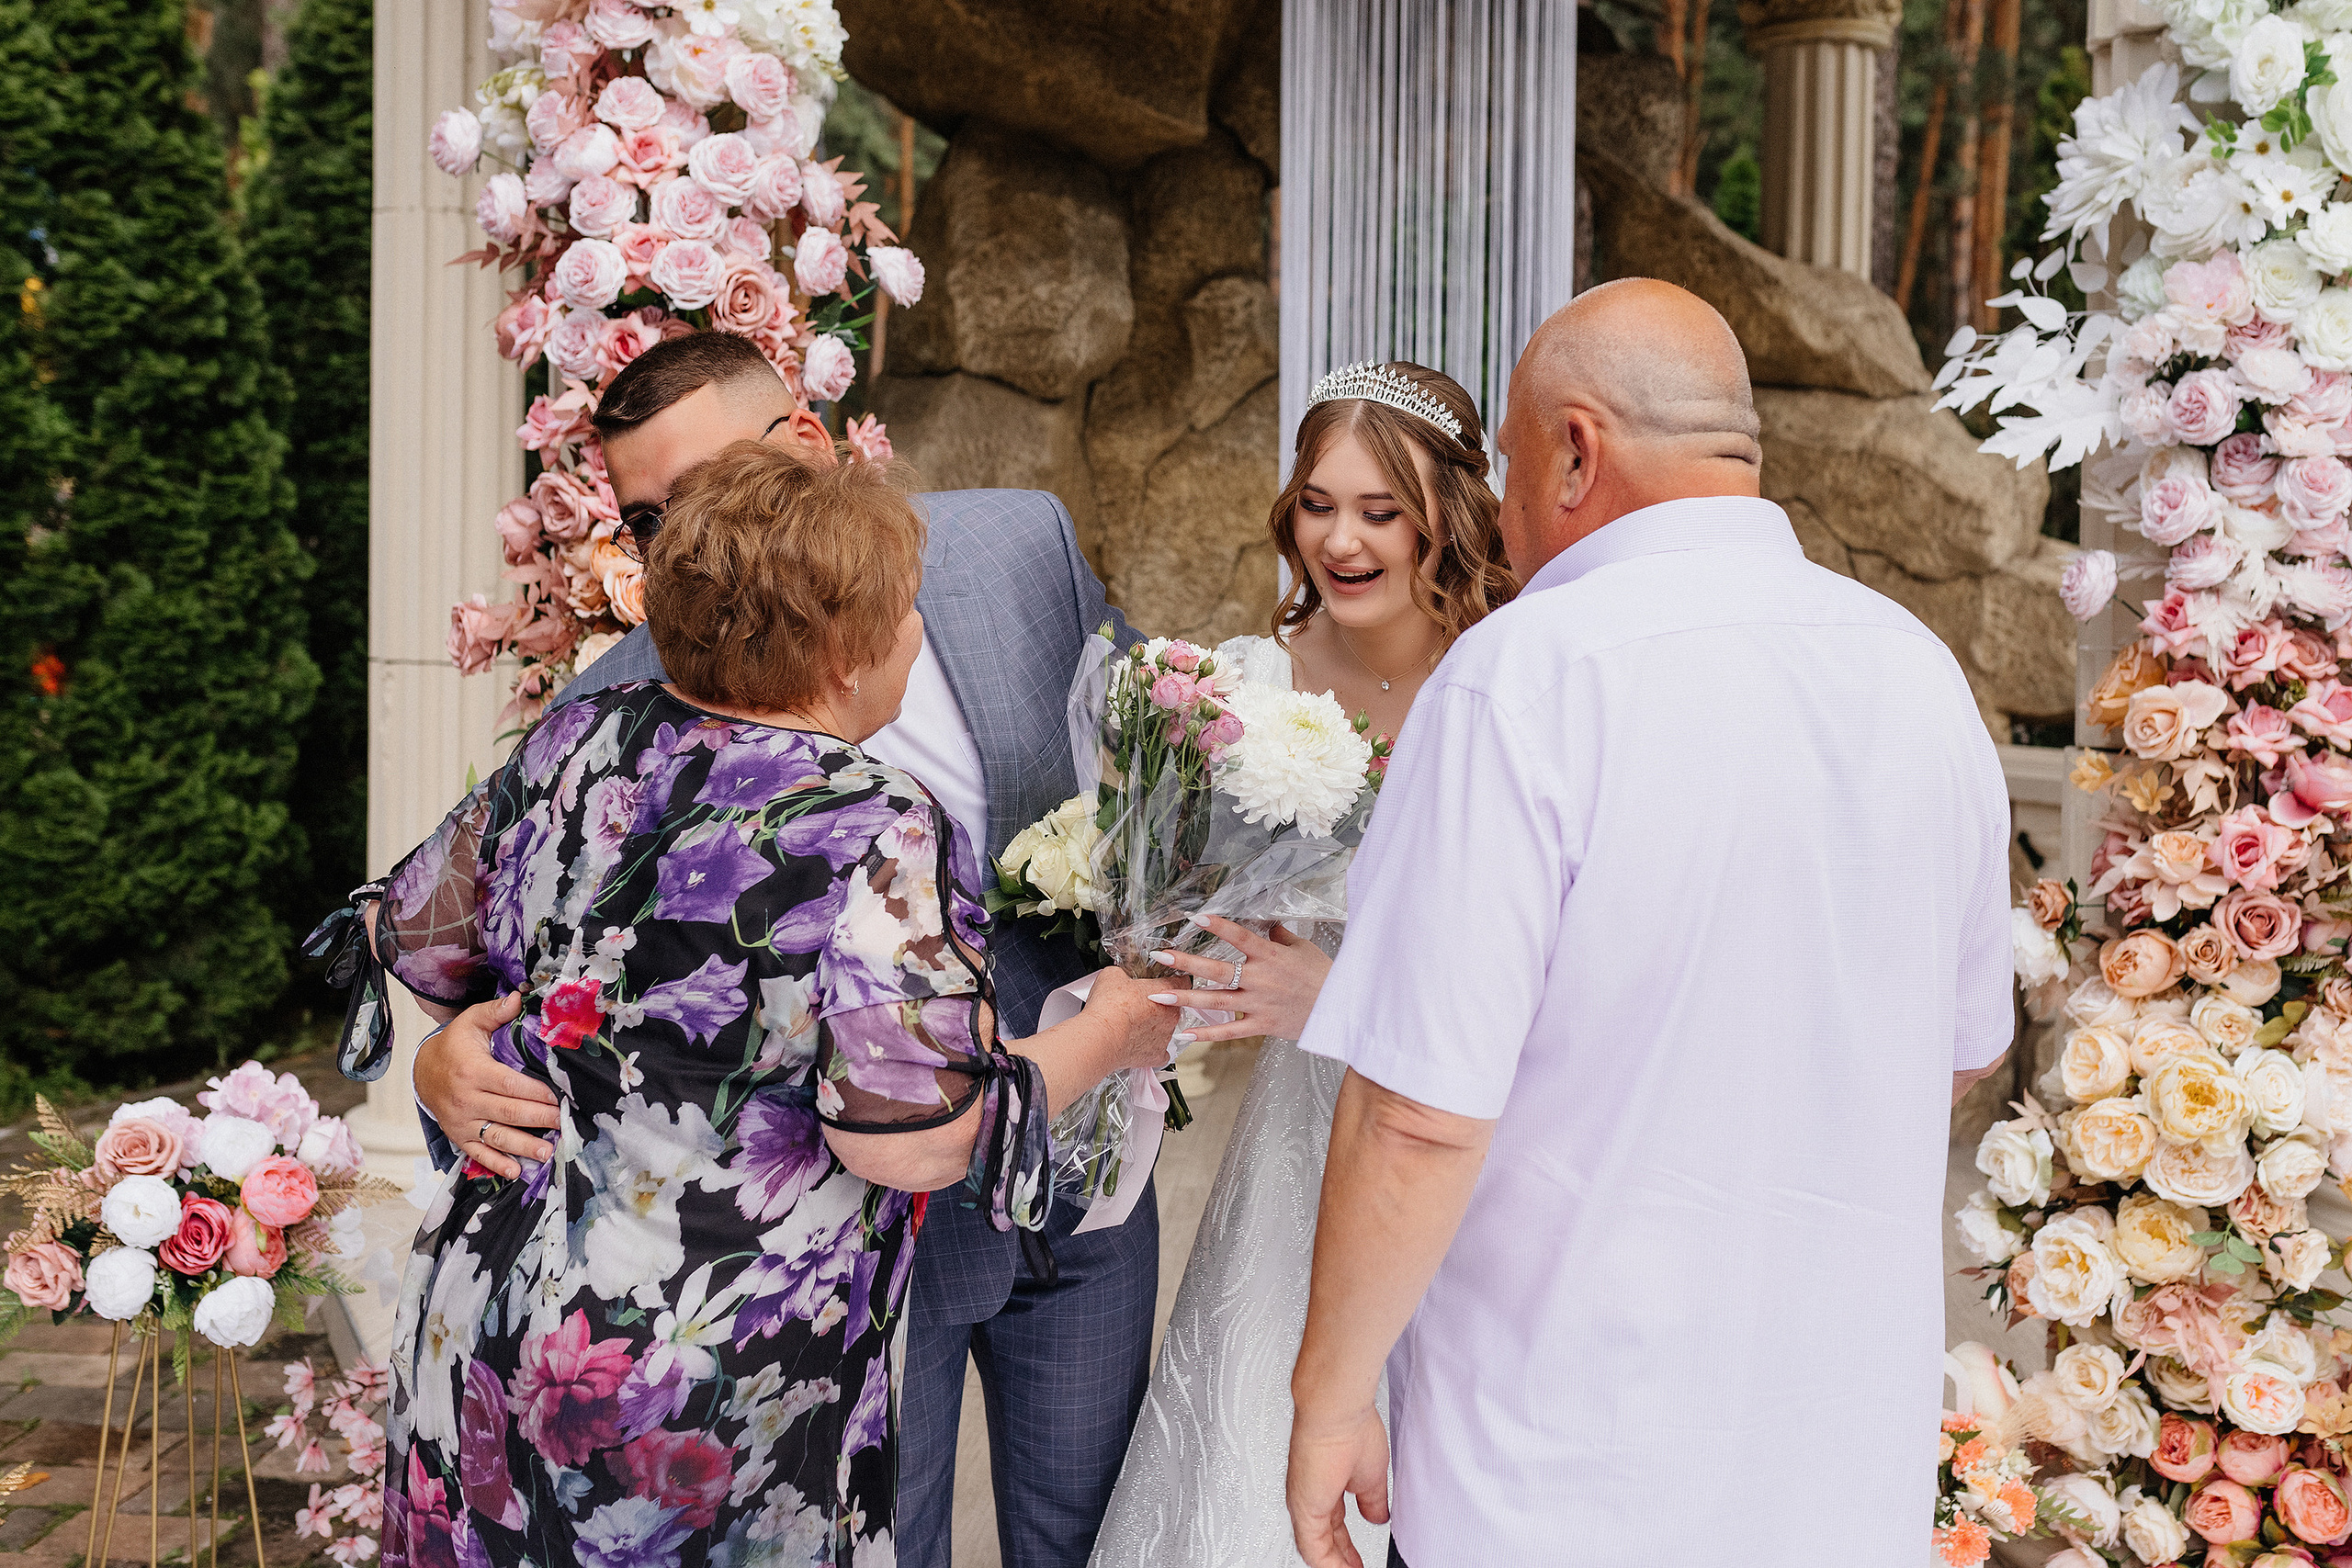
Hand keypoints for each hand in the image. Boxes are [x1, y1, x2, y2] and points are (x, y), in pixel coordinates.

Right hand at [413, 995, 557, 1177]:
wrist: (421, 1071)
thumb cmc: (454, 1045)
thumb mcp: (471, 1022)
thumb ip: (495, 1012)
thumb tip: (520, 997)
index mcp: (472, 1071)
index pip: (509, 1085)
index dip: (535, 1093)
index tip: (559, 1098)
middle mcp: (465, 1099)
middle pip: (508, 1113)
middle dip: (539, 1119)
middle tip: (565, 1124)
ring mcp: (461, 1121)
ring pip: (496, 1137)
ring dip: (523, 1147)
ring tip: (548, 1152)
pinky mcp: (458, 1136)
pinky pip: (477, 1154)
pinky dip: (496, 1165)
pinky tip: (516, 1172)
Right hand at [1077, 966, 1183, 1075]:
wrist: (1101, 1037)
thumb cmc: (1108, 1007)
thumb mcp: (1112, 975)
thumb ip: (1124, 973)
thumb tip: (1121, 975)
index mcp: (1165, 991)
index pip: (1182, 982)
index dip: (1172, 981)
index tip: (1163, 983)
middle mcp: (1171, 1015)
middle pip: (1173, 1007)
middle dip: (1159, 1005)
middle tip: (1140, 1004)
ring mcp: (1166, 1037)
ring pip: (1166, 1029)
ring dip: (1154, 1026)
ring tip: (1133, 1024)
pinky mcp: (1156, 1056)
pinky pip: (1160, 1052)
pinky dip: (1150, 1049)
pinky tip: (1139, 1043)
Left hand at [1149, 914, 1331, 1043]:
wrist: (1340, 1009)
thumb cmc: (1324, 975)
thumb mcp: (1302, 948)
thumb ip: (1279, 935)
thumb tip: (1265, 922)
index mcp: (1270, 956)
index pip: (1239, 936)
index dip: (1218, 927)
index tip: (1196, 918)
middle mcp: (1259, 979)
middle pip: (1216, 970)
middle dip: (1185, 963)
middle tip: (1160, 956)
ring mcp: (1258, 1004)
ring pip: (1215, 1001)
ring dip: (1185, 998)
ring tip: (1159, 995)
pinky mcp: (1261, 1025)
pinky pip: (1230, 1031)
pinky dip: (1206, 1034)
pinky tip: (1184, 1034)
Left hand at [1286, 1401, 1390, 1567]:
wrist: (1337, 1411)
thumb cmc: (1351, 1428)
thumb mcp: (1371, 1476)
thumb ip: (1372, 1500)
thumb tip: (1377, 1516)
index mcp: (1326, 1485)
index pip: (1334, 1525)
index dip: (1346, 1545)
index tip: (1357, 1559)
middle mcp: (1311, 1495)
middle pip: (1325, 1538)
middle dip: (1341, 1558)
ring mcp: (1305, 1503)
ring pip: (1316, 1547)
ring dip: (1335, 1564)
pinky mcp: (1304, 1509)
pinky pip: (1314, 1549)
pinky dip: (1329, 1565)